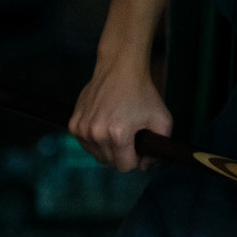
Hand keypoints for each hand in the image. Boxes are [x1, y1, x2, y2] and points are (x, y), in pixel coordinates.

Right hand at [69, 56, 171, 171]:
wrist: (119, 70)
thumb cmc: (142, 94)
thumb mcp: (162, 120)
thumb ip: (159, 148)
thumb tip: (144, 166)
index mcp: (118, 135)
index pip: (125, 167)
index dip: (136, 159)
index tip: (139, 146)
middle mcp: (96, 134)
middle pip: (110, 162)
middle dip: (122, 155)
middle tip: (129, 136)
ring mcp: (82, 129)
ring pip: (97, 155)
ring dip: (107, 149)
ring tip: (116, 129)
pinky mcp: (73, 123)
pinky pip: (85, 144)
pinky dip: (95, 140)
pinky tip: (104, 125)